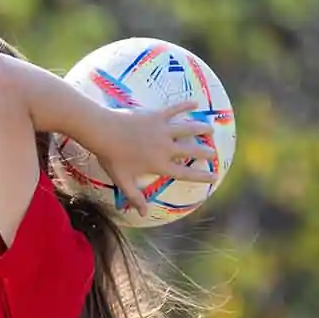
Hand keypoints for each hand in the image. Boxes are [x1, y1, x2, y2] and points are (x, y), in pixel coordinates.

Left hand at [92, 100, 219, 216]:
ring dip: (201, 129)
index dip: (201, 176)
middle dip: (205, 153)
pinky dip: (185, 105)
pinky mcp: (157, 116)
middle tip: (214, 154)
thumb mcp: (123, 181)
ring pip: (188, 129)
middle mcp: (165, 148)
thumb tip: (143, 214)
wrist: (104, 132)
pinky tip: (195, 102)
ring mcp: (162, 130)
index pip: (185, 173)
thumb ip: (134, 197)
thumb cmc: (112, 158)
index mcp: (159, 164)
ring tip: (211, 130)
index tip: (214, 177)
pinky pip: (175, 109)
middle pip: (191, 151)